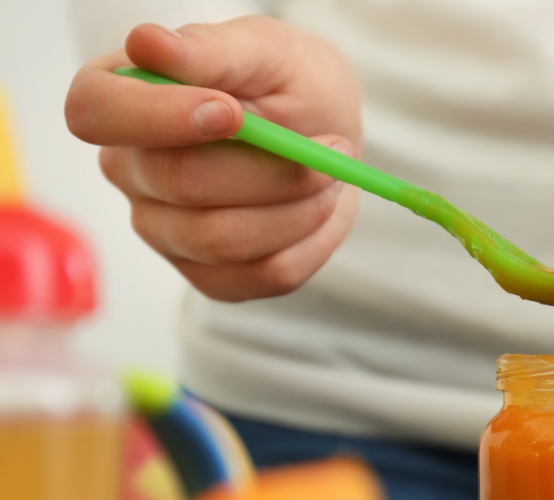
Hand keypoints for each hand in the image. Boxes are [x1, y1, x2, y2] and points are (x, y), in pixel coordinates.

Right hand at [65, 16, 360, 300]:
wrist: (327, 133)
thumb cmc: (285, 83)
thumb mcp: (263, 50)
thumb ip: (210, 51)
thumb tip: (147, 44)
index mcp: (121, 98)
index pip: (95, 112)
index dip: (159, 117)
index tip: (231, 112)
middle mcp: (130, 170)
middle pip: (181, 184)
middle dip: (272, 169)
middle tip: (332, 148)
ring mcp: (164, 231)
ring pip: (225, 241)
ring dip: (300, 208)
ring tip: (330, 174)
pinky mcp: (212, 276)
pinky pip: (267, 275)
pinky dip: (312, 242)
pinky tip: (320, 208)